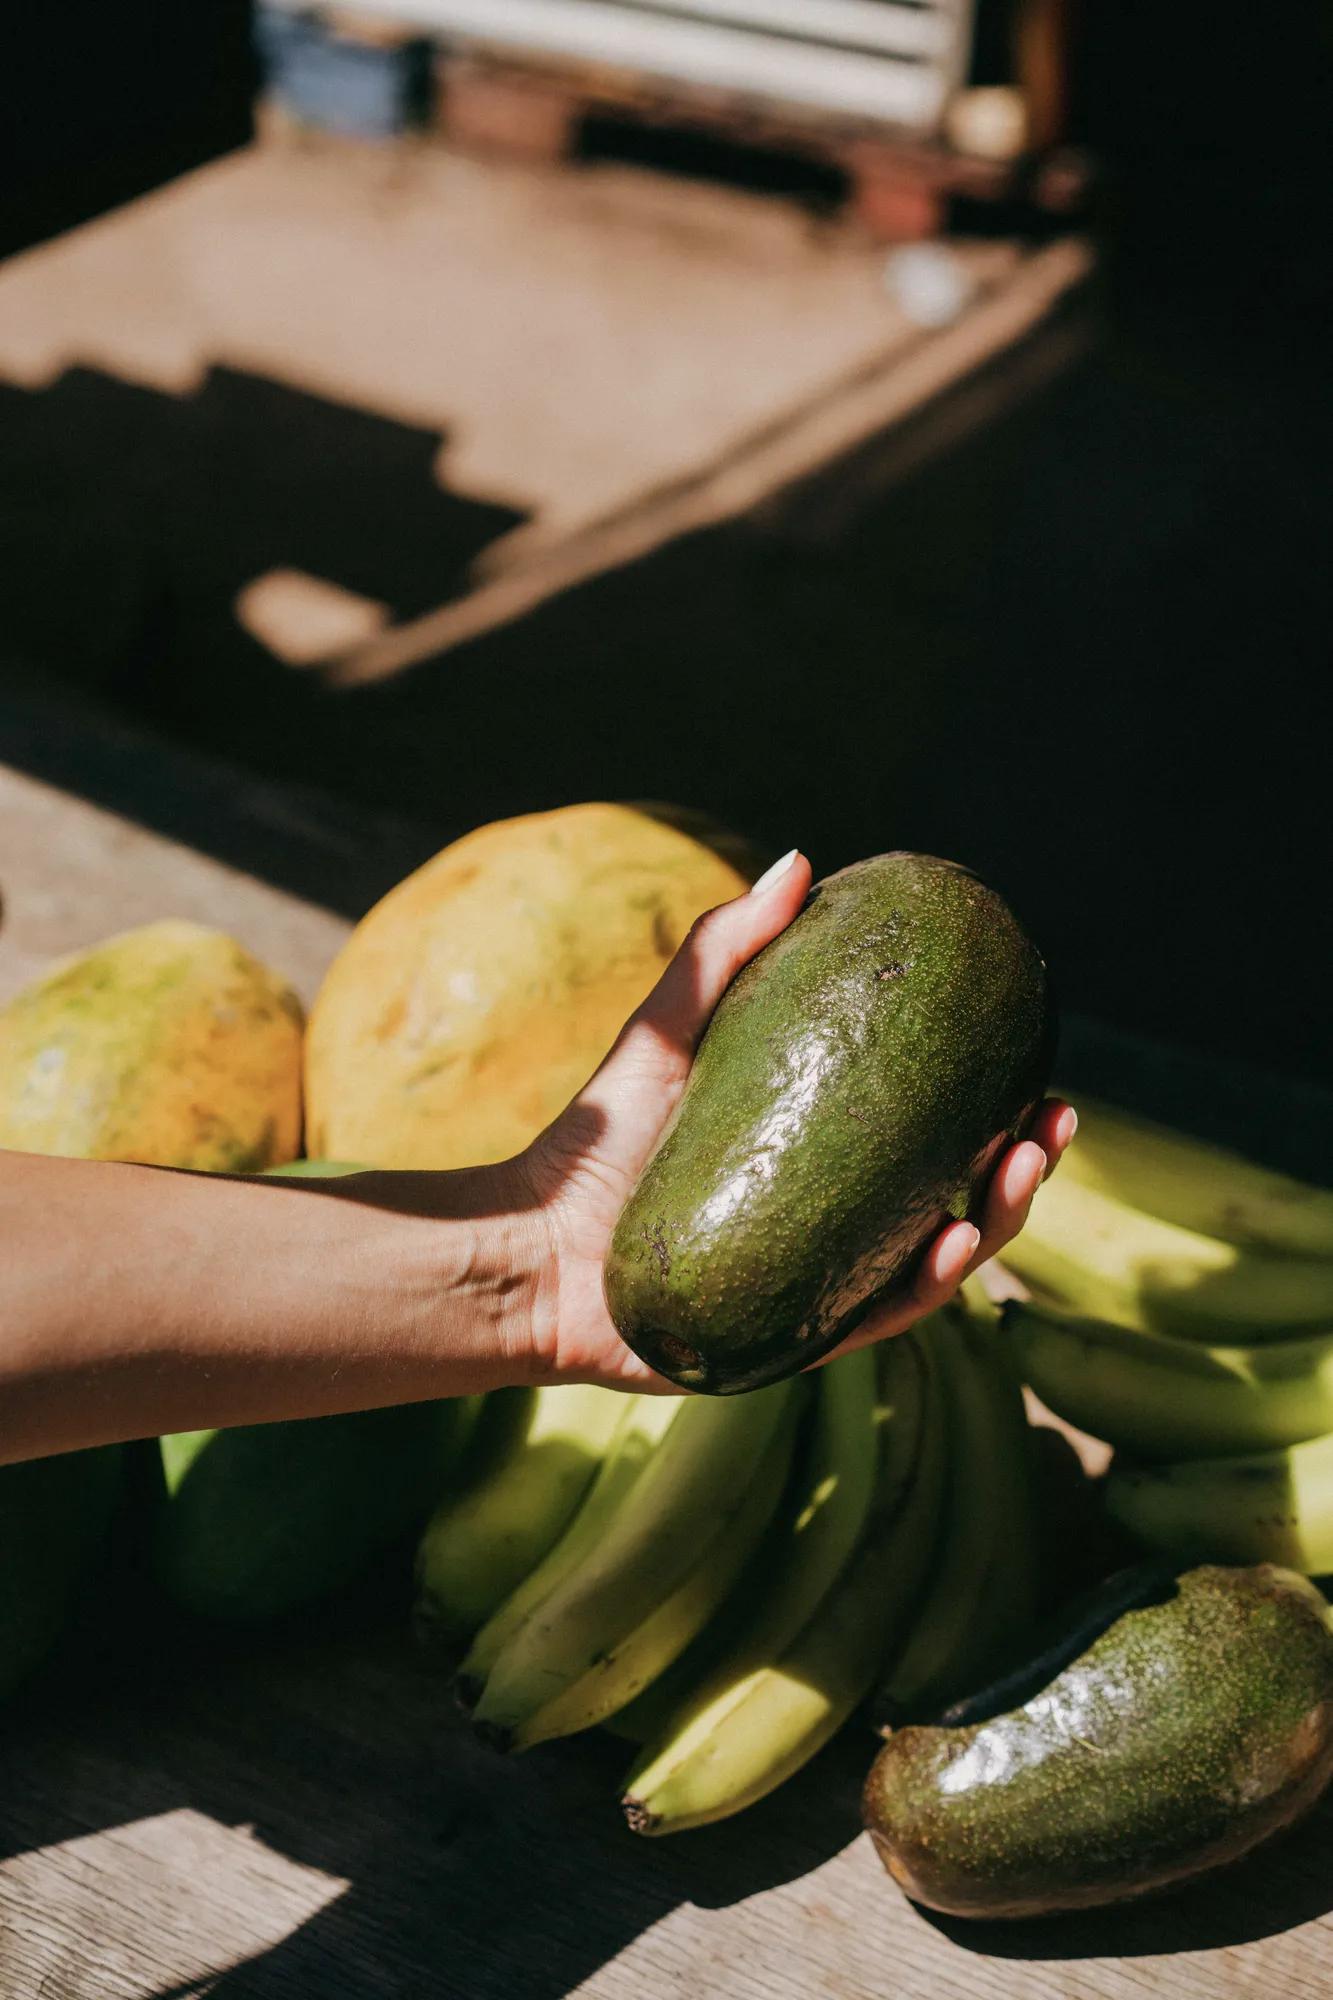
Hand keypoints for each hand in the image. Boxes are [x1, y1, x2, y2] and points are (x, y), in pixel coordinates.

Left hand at [518, 850, 1075, 1390]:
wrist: (530, 1244)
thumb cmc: (600, 1139)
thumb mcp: (670, 1032)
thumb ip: (727, 949)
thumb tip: (804, 859)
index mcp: (828, 1165)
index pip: (931, 1137)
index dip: (997, 1106)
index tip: (1038, 1064)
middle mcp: (837, 1229)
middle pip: (958, 1200)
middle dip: (1022, 1167)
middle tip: (1050, 1121)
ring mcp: (821, 1288)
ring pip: (937, 1263)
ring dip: (996, 1220)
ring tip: (1020, 1165)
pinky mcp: (793, 1342)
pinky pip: (877, 1319)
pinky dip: (925, 1283)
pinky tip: (955, 1240)